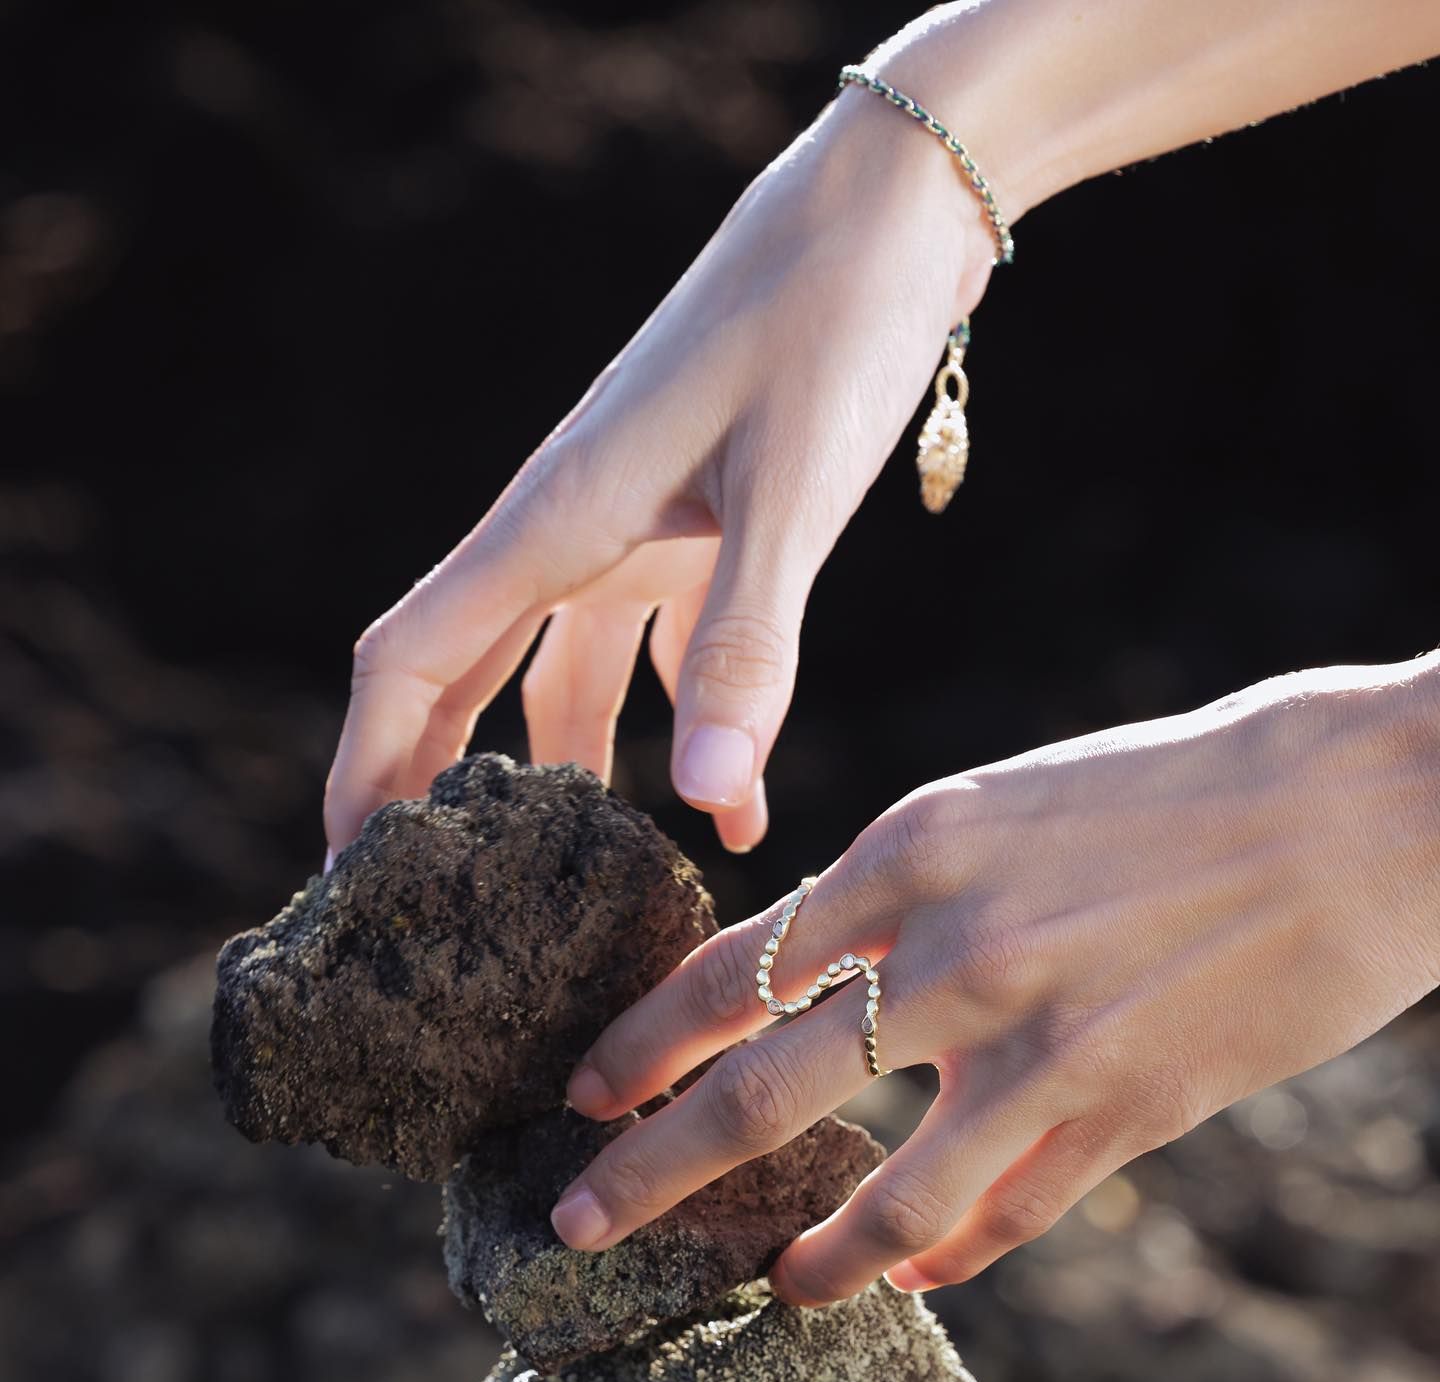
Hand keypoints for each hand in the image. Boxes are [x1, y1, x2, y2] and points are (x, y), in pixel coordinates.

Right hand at [323, 86, 997, 859]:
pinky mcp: (701, 524)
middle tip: (441, 897)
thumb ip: (746, 647)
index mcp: (555, 519)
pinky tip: (737, 811)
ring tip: (589, 883)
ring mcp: (635, 525)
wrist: (888, 211)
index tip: (345, 866)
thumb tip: (706, 805)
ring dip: (573, 774)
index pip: (415, 658)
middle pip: (469, 677)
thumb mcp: (791, 494)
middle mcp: (574, 527)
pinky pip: (666, 651)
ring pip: (567, 675)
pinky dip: (686, 728)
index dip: (365, 765)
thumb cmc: (828, 327)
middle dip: (445, 785)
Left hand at [551, 658, 1439, 1302]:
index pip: (735, 967)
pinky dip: (946, 1258)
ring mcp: (1041, 1040)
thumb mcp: (1005, 805)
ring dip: (811, 1254)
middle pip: (761, 1090)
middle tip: (575, 1223)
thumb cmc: (1175, 790)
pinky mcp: (1130, 1111)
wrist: (1361, 806)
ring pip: (885, 1194)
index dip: (645, 1043)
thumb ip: (901, 895)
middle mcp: (953, 946)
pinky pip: (1006, 1216)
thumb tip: (809, 984)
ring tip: (769, 1285)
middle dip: (651, 1168)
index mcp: (913, 847)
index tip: (584, 1093)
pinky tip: (910, 1278)